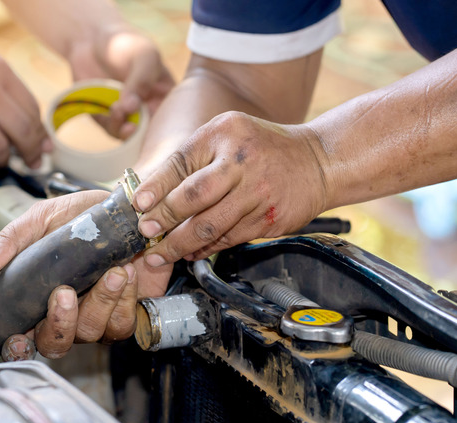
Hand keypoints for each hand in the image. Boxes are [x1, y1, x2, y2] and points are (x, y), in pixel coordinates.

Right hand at [0, 190, 171, 358]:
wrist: (126, 207)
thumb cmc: (79, 215)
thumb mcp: (40, 219)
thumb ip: (11, 242)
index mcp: (37, 299)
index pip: (22, 339)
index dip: (18, 347)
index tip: (20, 337)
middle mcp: (66, 315)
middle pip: (56, 344)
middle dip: (61, 323)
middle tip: (66, 291)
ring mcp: (96, 317)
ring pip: (92, 333)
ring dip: (102, 303)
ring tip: (114, 271)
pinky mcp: (126, 312)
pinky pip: (123, 324)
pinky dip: (126, 300)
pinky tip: (128, 272)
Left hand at [67, 27, 173, 139]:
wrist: (92, 40)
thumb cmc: (127, 44)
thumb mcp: (143, 56)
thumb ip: (141, 80)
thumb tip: (131, 108)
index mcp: (166, 96)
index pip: (171, 119)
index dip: (163, 128)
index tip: (149, 123)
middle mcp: (150, 110)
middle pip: (150, 133)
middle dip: (140, 133)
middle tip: (130, 127)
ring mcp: (129, 116)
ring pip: (129, 136)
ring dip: (122, 129)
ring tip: (115, 110)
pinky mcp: (108, 119)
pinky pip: (110, 130)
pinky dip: (107, 124)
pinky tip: (105, 109)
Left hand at [131, 111, 329, 266]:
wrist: (318, 161)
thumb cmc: (262, 147)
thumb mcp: (227, 134)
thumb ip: (193, 157)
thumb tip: (151, 189)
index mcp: (225, 134)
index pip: (181, 161)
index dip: (156, 186)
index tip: (138, 205)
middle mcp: (241, 162)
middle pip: (193, 196)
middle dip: (163, 218)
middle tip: (145, 232)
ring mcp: (257, 193)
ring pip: (210, 225)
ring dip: (179, 244)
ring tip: (159, 254)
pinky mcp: (268, 219)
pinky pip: (228, 239)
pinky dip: (205, 249)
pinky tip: (190, 253)